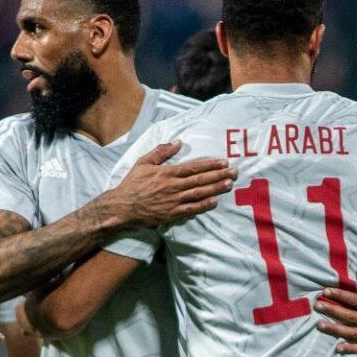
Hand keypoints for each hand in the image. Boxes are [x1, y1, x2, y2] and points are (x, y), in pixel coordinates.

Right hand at [102, 141, 235, 227]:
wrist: (122, 206)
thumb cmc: (132, 184)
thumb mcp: (143, 162)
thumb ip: (161, 152)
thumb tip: (177, 142)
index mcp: (167, 173)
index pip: (193, 167)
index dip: (210, 164)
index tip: (223, 162)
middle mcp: (173, 186)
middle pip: (200, 180)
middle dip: (219, 175)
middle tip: (234, 172)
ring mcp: (174, 201)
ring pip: (199, 193)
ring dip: (215, 188)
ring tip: (229, 184)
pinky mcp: (172, 213)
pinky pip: (191, 209)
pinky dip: (203, 205)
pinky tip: (215, 201)